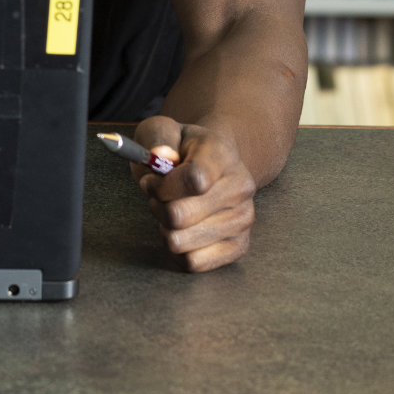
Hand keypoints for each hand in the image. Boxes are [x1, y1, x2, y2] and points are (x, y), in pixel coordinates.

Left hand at [129, 116, 256, 272]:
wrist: (212, 166)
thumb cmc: (181, 150)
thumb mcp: (163, 130)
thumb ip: (158, 138)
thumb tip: (160, 156)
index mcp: (222, 153)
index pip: (194, 180)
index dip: (161, 185)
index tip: (150, 180)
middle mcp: (240, 187)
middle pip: (180, 216)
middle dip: (157, 206)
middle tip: (157, 196)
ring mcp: (243, 219)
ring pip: (181, 242)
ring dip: (164, 228)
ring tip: (170, 211)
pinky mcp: (239, 246)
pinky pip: (193, 263)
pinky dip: (176, 251)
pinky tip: (180, 231)